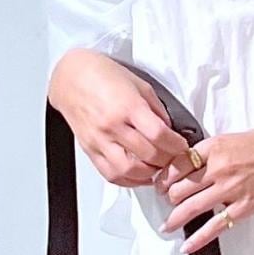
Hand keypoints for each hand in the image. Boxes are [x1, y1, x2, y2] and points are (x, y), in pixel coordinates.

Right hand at [48, 49, 198, 190]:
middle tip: (174, 158)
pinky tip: (138, 174)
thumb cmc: (103, 75)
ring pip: (130, 170)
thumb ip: (156, 110)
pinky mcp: (90, 150)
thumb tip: (170, 131)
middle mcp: (112, 126)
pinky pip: (111, 174)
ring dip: (149, 174)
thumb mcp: (139, 85)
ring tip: (157, 166)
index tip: (182, 146)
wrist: (71, 77)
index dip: (176, 145)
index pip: (159, 135)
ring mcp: (99, 140)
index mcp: (127, 106)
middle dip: (167, 160)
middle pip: (148, 155)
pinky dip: (129, 180)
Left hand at [159, 123, 253, 254]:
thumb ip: (213, 150)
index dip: (165, 176)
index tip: (161, 182)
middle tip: (165, 201)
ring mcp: (231, 189)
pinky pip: (215, 226)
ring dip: (175, 218)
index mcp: (215, 147)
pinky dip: (198, 238)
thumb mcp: (235, 137)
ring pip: (191, 207)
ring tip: (168, 224)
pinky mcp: (244, 207)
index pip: (177, 164)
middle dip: (168, 197)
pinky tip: (187, 245)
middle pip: (179, 187)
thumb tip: (193, 163)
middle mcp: (218, 168)